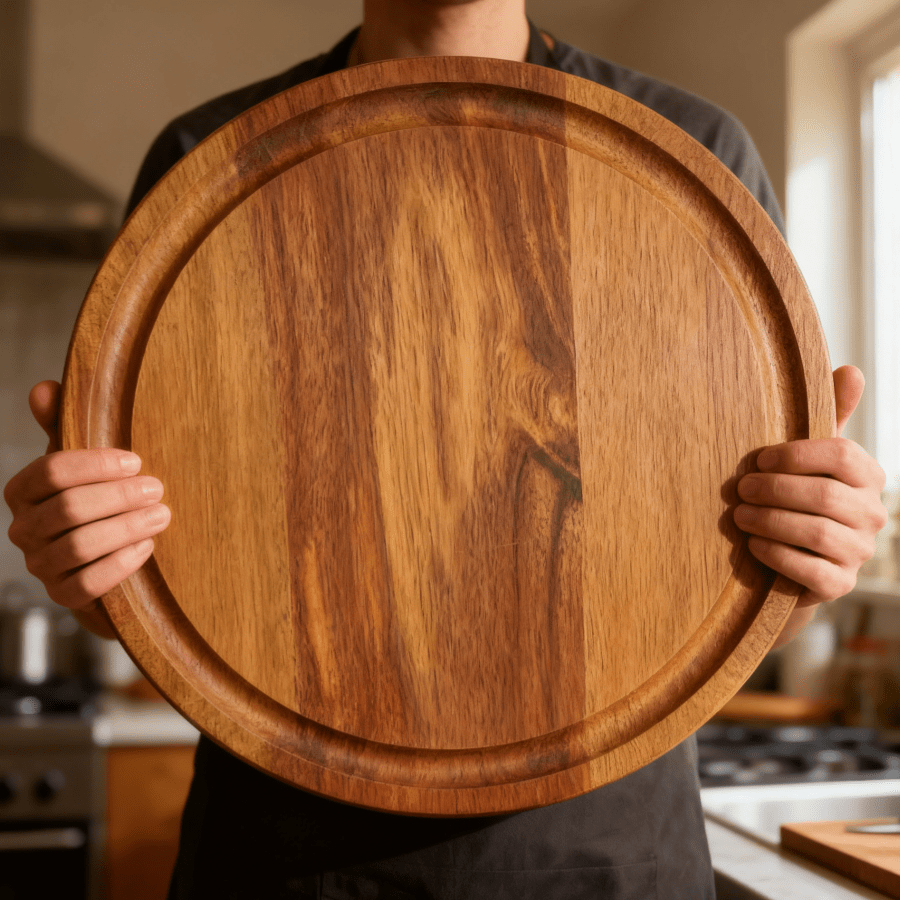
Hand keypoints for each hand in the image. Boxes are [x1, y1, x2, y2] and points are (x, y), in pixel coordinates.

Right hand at [3, 381, 169, 634]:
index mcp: (24, 491)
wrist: (114, 559)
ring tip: (162, 515)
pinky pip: (87, 583)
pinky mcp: (63, 597)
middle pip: (68, 508)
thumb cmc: (99, 500)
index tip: (136, 460)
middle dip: (118, 496)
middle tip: (156, 489)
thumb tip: (44, 389)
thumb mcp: (88, 463)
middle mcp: (24, 529)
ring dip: (126, 528)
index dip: (95, 464)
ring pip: (79, 546)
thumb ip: (65, 426)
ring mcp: (41, 565)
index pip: (50, 472)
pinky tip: (147, 547)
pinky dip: (121, 563)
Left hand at [734, 366, 887, 642]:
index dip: (794, 455)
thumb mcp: (807, 455)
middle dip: (774, 490)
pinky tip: (753, 544)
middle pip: (824, 495)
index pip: (840, 455)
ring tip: (738, 516)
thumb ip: (828, 414)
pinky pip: (809, 569)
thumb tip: (851, 369)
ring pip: (815, 531)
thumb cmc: (793, 495)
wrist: (784, 558)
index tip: (758, 460)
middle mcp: (872, 514)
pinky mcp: (839, 585)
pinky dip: (776, 554)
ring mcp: (859, 552)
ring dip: (769, 521)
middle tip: (739, 489)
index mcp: (867, 475)